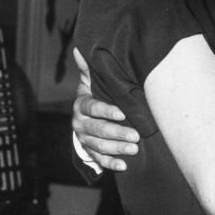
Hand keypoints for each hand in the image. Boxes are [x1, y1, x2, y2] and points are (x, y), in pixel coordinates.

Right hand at [71, 47, 138, 170]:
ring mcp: (85, 139)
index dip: (106, 111)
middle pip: (98, 130)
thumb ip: (87, 67)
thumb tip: (80, 48)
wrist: (83, 117)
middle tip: (135, 136)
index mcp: (81, 105)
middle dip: (117, 133)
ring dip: (117, 149)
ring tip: (134, 149)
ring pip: (99, 146)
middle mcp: (80, 123)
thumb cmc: (93, 94)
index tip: (123, 113)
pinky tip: (123, 166)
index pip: (93, 108)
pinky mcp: (90, 151)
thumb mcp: (89, 80)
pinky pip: (99, 159)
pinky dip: (111, 164)